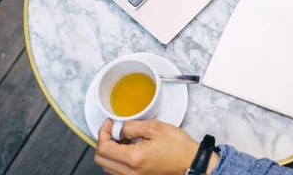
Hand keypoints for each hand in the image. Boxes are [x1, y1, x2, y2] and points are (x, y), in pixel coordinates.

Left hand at [95, 119, 218, 174]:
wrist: (191, 163)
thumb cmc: (178, 147)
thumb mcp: (156, 128)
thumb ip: (132, 126)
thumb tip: (119, 128)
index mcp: (133, 158)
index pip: (103, 148)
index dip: (103, 132)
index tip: (110, 123)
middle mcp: (129, 172)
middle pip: (100, 159)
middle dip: (104, 141)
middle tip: (114, 130)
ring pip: (107, 166)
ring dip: (110, 151)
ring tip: (122, 138)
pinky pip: (117, 171)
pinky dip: (117, 159)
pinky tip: (128, 148)